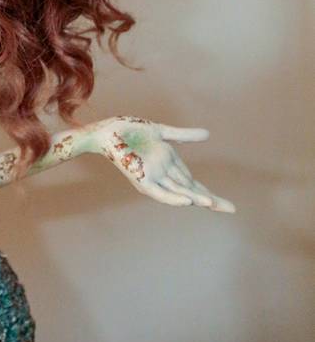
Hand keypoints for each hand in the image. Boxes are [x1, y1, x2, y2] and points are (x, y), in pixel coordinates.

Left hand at [99, 116, 234, 211]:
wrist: (110, 131)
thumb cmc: (133, 132)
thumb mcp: (163, 133)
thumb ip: (185, 136)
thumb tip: (208, 135)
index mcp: (170, 167)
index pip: (195, 184)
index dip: (211, 193)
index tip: (229, 206)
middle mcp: (164, 176)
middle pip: (192, 191)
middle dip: (211, 201)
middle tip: (232, 209)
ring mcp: (154, 178)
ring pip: (179, 192)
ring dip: (196, 198)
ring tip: (213, 204)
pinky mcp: (142, 179)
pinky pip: (159, 192)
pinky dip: (172, 197)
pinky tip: (187, 200)